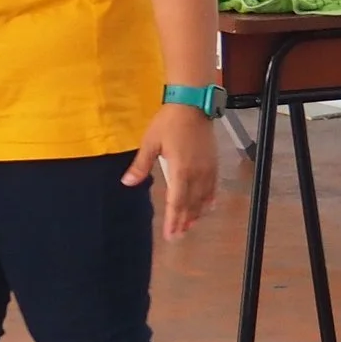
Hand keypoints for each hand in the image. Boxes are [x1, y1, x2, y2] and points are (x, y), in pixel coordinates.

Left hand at [124, 103, 219, 239]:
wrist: (192, 106)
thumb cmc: (168, 123)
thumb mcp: (149, 143)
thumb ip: (140, 165)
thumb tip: (126, 182)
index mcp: (180, 171)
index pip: (176, 202)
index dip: (173, 219)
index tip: (170, 234)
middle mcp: (197, 174)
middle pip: (191, 203)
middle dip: (184, 221)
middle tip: (178, 235)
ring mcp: (208, 169)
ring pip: (203, 198)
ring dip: (196, 213)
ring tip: (189, 226)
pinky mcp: (214, 163)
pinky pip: (213, 186)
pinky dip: (209, 199)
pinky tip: (207, 206)